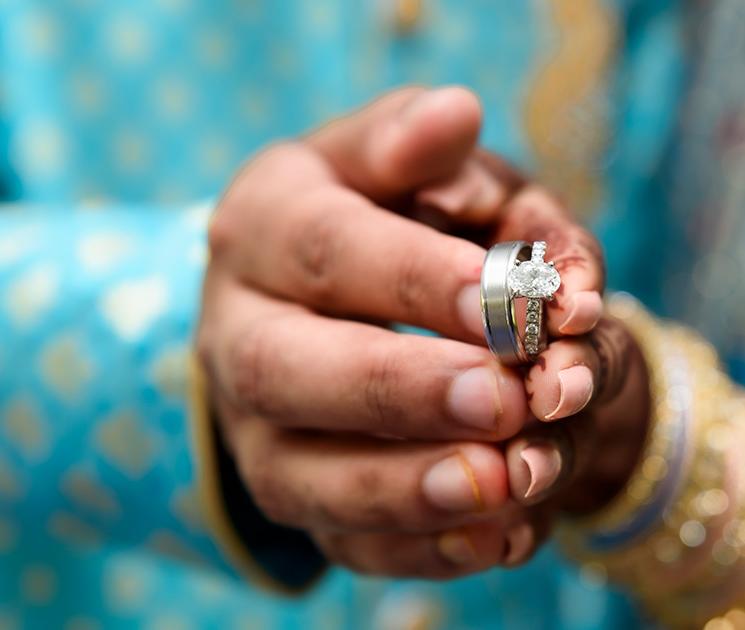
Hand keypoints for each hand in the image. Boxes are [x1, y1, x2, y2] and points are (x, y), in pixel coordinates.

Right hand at [196, 86, 634, 578]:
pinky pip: (341, 541)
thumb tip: (456, 112)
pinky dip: (421, 549)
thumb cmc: (402, 213)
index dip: (413, 278)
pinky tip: (502, 536)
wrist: (350, 299)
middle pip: (287, 371)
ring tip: (506, 485)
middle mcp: (237, 328)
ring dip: (408, 489)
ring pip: (302, 476)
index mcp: (263, 223)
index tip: (507, 298)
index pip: (325, 249)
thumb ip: (436, 147)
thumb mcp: (420, 162)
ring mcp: (256, 425)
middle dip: (398, 390)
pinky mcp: (293, 494)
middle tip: (503, 399)